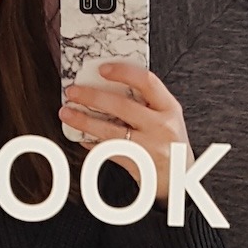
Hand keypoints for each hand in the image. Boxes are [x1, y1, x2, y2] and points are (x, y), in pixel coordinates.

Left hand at [59, 63, 191, 199]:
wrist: (180, 178)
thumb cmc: (170, 143)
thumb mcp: (167, 117)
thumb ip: (146, 101)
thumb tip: (106, 84)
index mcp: (170, 108)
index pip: (146, 81)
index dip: (122, 72)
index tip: (102, 69)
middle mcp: (162, 126)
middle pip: (122, 106)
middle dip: (92, 97)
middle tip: (73, 92)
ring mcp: (150, 147)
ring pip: (109, 131)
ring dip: (83, 121)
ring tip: (67, 113)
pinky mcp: (137, 164)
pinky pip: (108, 150)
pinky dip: (91, 143)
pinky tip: (81, 137)